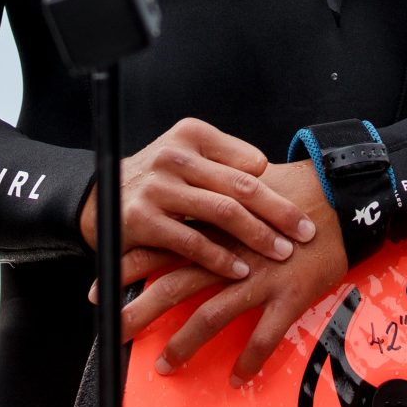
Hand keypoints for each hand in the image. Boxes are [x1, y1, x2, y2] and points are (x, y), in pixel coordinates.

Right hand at [78, 117, 315, 284]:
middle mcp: (174, 156)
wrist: (100, 198)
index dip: (279, 188)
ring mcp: (157, 188)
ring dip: (258, 236)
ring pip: (222, 213)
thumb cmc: (158, 180)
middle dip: (279, 212)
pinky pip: (192, 243)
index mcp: (191, 135)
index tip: (304, 207)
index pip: (246, 162)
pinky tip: (240, 270)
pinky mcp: (143, 220)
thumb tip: (269, 170)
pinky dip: (220, 259)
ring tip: (282, 252)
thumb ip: (224, 160)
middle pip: (241, 187)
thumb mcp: (188, 155)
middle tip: (306, 232)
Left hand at [113, 158, 347, 384]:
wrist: (339, 199)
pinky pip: (264, 336)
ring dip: (184, 344)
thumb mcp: (243, 194)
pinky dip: (249, 360)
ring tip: (162, 366)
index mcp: (215, 229)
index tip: (99, 291)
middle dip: (139, 311)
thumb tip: (178, 225)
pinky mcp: (289, 296)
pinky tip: (236, 378)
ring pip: (211, 316)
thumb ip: (209, 212)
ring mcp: (259, 277)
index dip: (127, 270)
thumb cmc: (290, 197)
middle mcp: (230, 254)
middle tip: (114, 332)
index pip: (160, 249)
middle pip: (174, 286)